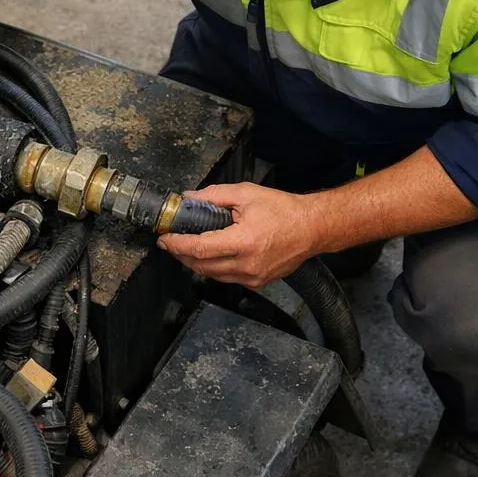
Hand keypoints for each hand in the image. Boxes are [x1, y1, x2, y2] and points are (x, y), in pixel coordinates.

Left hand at [156, 182, 322, 288]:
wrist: (312, 228)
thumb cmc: (284, 210)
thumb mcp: (246, 194)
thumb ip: (214, 196)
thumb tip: (189, 199)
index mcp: (243, 242)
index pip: (200, 248)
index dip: (178, 244)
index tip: (165, 238)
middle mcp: (247, 264)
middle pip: (201, 266)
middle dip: (181, 254)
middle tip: (171, 242)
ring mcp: (253, 277)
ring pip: (213, 275)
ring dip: (196, 263)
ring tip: (187, 248)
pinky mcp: (258, 282)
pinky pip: (227, 278)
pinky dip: (214, 268)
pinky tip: (211, 255)